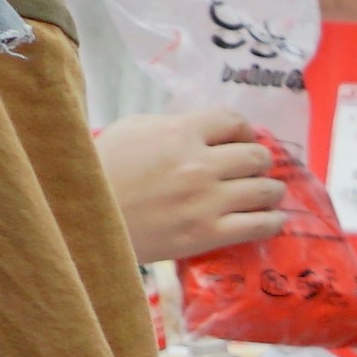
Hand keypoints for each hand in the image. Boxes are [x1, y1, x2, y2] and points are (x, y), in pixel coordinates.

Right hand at [90, 103, 290, 262]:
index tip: (242, 140)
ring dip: (272, 190)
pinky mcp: (206, 235)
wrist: (81, 217)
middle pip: (257, 156)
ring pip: (265, 190)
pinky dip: (273, 221)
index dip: (244, 130)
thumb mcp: (133, 130)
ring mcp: (206, 201)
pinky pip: (258, 226)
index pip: (234, 121)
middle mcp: (200, 164)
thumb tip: (204, 131)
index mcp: (181, 132)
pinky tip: (274, 220)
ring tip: (270, 194)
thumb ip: (173, 125)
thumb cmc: (101, 169)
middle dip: (260, 161)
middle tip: (255, 170)